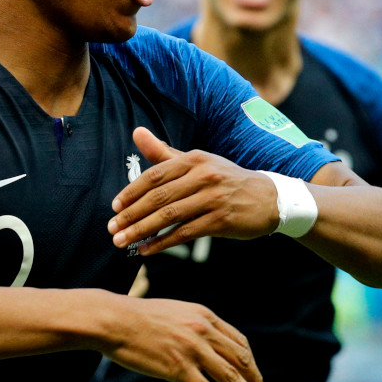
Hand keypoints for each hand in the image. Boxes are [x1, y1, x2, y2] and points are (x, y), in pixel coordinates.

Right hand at [94, 292, 270, 381]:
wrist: (114, 321)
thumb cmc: (137, 317)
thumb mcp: (174, 313)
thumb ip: (193, 325)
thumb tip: (203, 342)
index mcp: (205, 316)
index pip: (239, 342)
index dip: (251, 362)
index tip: (255, 377)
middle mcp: (204, 331)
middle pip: (241, 360)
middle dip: (256, 381)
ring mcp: (193, 350)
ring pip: (231, 378)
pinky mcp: (179, 369)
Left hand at [108, 127, 278, 255]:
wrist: (269, 198)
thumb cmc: (225, 179)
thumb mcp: (197, 162)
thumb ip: (164, 152)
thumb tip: (136, 132)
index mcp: (194, 159)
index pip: (155, 175)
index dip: (131, 192)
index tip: (114, 207)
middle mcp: (203, 176)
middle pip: (159, 197)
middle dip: (131, 215)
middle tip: (112, 229)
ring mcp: (213, 198)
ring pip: (169, 216)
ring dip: (141, 230)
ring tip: (122, 241)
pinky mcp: (221, 220)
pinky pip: (185, 233)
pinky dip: (162, 242)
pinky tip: (146, 249)